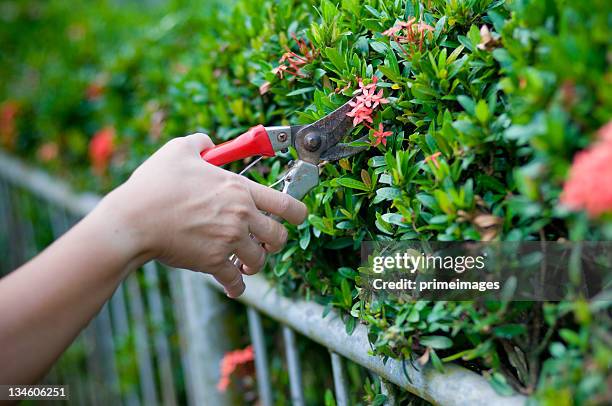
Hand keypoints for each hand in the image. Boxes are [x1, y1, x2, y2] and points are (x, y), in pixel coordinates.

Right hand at [100, 133, 307, 296]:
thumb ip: (201, 143)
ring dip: (254, 263)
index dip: (298, 213)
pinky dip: (235, 286)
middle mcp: (241, 216)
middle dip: (275, 242)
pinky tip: (233, 286)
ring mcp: (228, 240)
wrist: (133, 220)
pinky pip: (235, 281)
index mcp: (239, 189)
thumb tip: (209, 143)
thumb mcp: (178, 150)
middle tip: (264, 241)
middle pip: (279, 237)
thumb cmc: (154, 184)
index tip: (296, 217)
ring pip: (259, 260)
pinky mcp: (212, 262)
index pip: (286, 204)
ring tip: (244, 263)